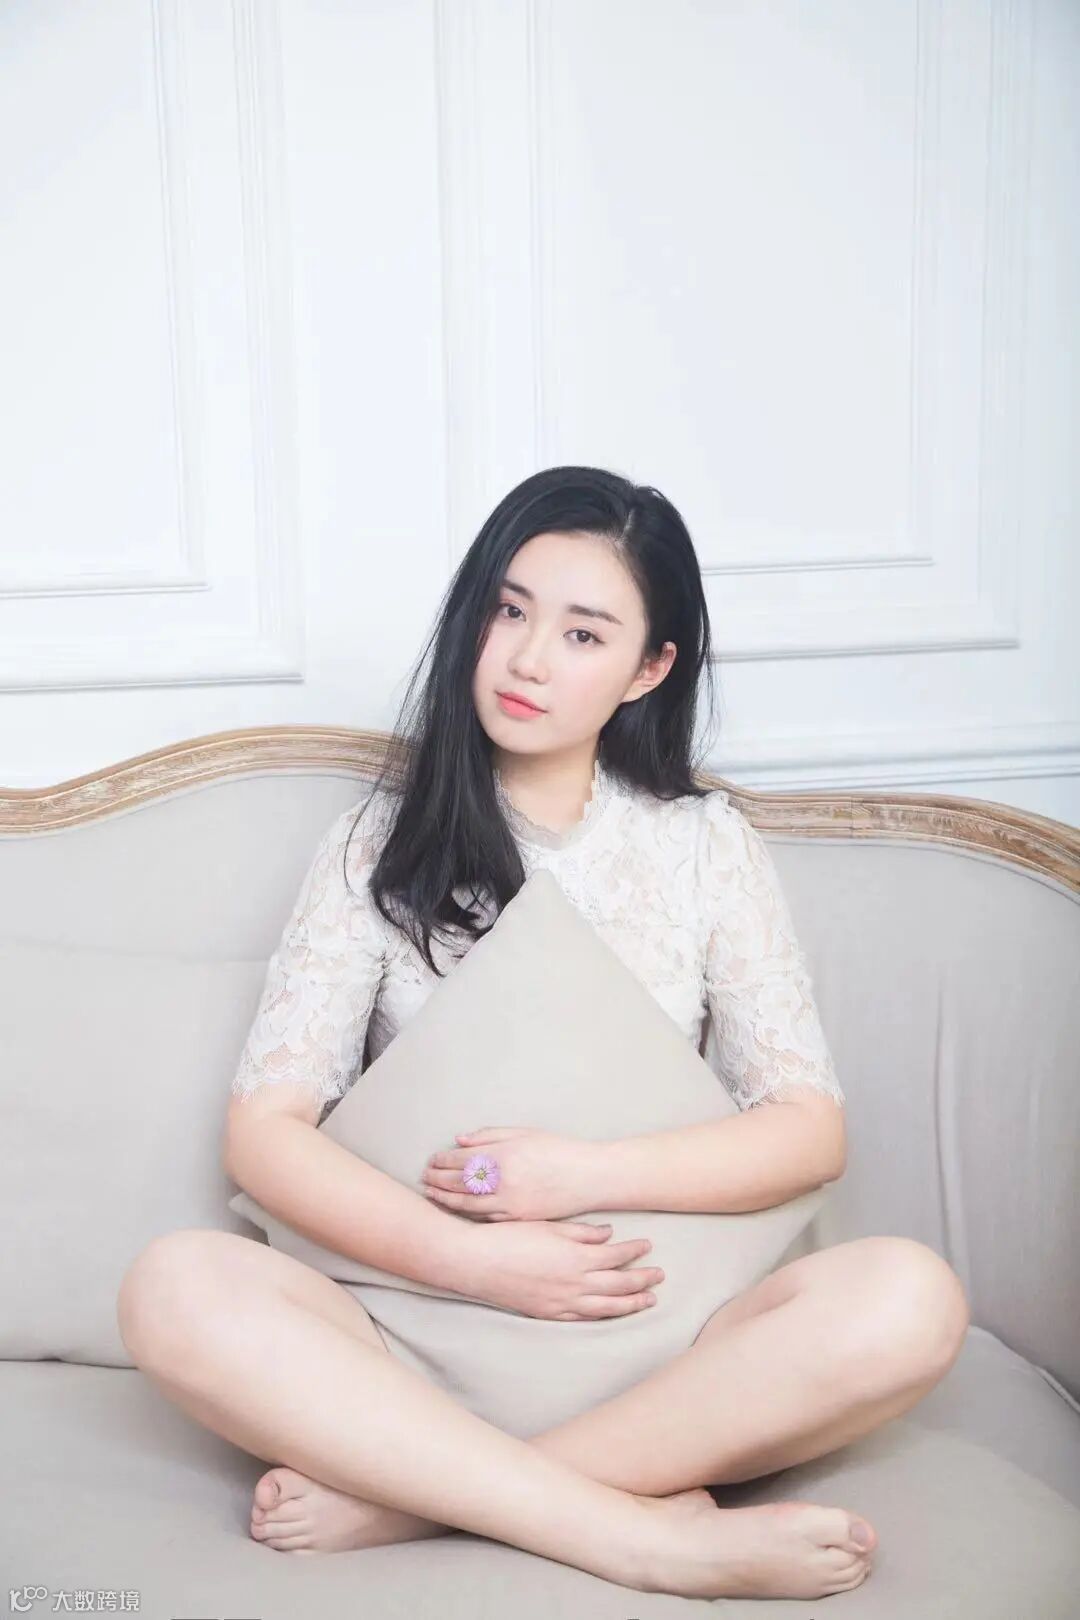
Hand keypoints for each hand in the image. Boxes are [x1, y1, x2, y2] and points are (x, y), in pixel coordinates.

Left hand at [420, 1125, 600, 1221]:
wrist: (589, 1177)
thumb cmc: (559, 1150)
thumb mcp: (525, 1134)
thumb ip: (490, 1135)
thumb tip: (460, 1140)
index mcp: (504, 1156)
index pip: (461, 1160)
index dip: (442, 1161)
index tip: (432, 1161)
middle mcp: (503, 1181)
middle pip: (459, 1183)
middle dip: (438, 1180)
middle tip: (425, 1178)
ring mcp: (510, 1204)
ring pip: (468, 1204)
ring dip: (446, 1199)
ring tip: (433, 1194)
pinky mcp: (518, 1219)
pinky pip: (486, 1218)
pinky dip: (468, 1213)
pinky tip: (458, 1209)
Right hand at [456, 1219, 664, 1320]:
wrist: (478, 1262)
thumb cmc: (511, 1238)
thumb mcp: (549, 1226)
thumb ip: (582, 1232)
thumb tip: (608, 1234)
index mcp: (577, 1257)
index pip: (617, 1255)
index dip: (635, 1250)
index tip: (648, 1245)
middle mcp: (575, 1283)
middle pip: (619, 1284)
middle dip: (643, 1279)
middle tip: (660, 1275)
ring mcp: (563, 1303)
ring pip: (607, 1307)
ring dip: (631, 1303)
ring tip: (648, 1300)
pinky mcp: (548, 1314)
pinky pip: (584, 1319)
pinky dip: (602, 1317)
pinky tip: (611, 1314)